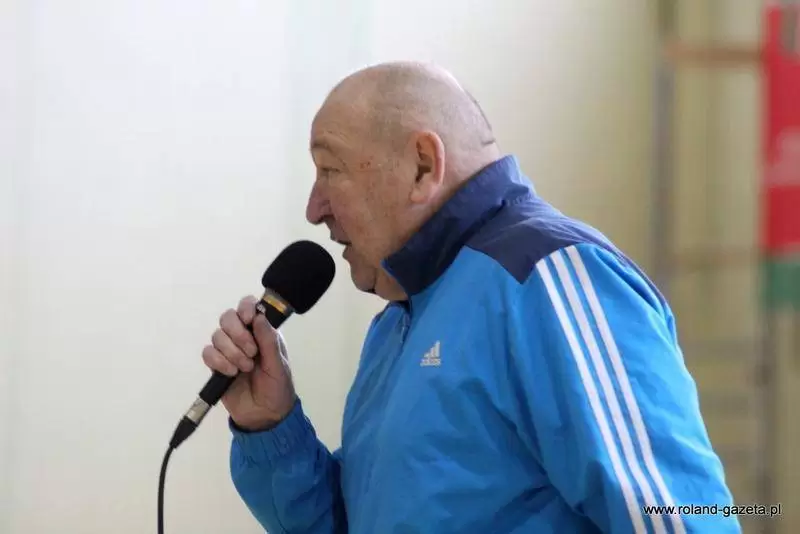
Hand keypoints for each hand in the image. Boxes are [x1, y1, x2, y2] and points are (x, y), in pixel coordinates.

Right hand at [202, 295, 296, 430]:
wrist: (264, 415)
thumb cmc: (277, 388)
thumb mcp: (278, 364)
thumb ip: (268, 341)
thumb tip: (258, 316)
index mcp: (262, 332)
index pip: (248, 306)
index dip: (245, 308)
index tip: (248, 319)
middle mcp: (244, 337)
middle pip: (228, 318)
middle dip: (238, 334)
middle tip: (251, 352)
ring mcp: (228, 351)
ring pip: (217, 335)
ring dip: (231, 352)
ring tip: (245, 368)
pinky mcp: (216, 366)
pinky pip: (208, 353)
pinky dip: (218, 362)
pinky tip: (231, 373)